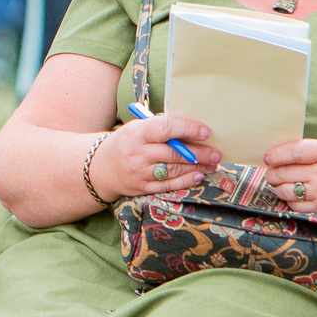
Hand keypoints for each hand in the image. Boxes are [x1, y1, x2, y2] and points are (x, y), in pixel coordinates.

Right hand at [93, 113, 218, 200]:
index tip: (206, 132)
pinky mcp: (142, 188)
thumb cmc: (126, 142)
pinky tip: (198, 176)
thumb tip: (191, 128)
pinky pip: (168, 185)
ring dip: (197, 168)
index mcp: (137, 133)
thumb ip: (160, 128)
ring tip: (212, 164)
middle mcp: (138, 153)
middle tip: (216, 153)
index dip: (188, 129)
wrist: (101, 168)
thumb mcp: (137, 128)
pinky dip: (185, 181)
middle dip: (199, 153)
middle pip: (174, 153)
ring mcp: (140, 172)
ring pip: (174, 170)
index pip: (167, 128)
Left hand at [259, 138, 316, 221]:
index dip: (277, 154)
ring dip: (277, 186)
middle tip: (271, 170)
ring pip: (285, 190)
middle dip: (272, 172)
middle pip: (285, 172)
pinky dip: (288, 199)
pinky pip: (293, 205)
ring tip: (281, 181)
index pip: (296, 151)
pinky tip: (293, 193)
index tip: (268, 157)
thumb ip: (310, 148)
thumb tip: (277, 151)